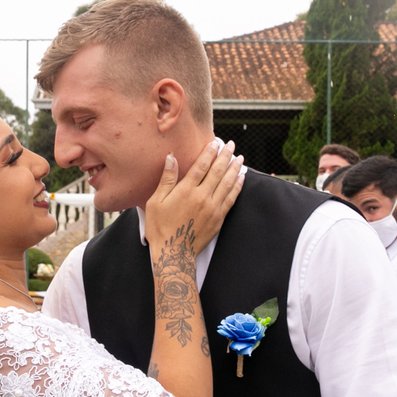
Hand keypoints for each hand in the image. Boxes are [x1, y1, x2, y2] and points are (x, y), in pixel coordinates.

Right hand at [146, 141, 243, 256]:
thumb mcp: (155, 202)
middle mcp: (202, 197)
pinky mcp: (219, 218)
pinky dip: (237, 186)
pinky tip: (241, 178)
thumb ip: (166, 179)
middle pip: (218, 171)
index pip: (201, 166)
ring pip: (228, 183)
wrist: (174, 254)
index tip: (215, 142)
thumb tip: (171, 158)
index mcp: (186, 191)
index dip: (209, 152)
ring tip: (239, 158)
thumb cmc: (160, 228)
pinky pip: (231, 198)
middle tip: (231, 144)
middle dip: (225, 156)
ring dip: (235, 168)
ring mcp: (213, 208)